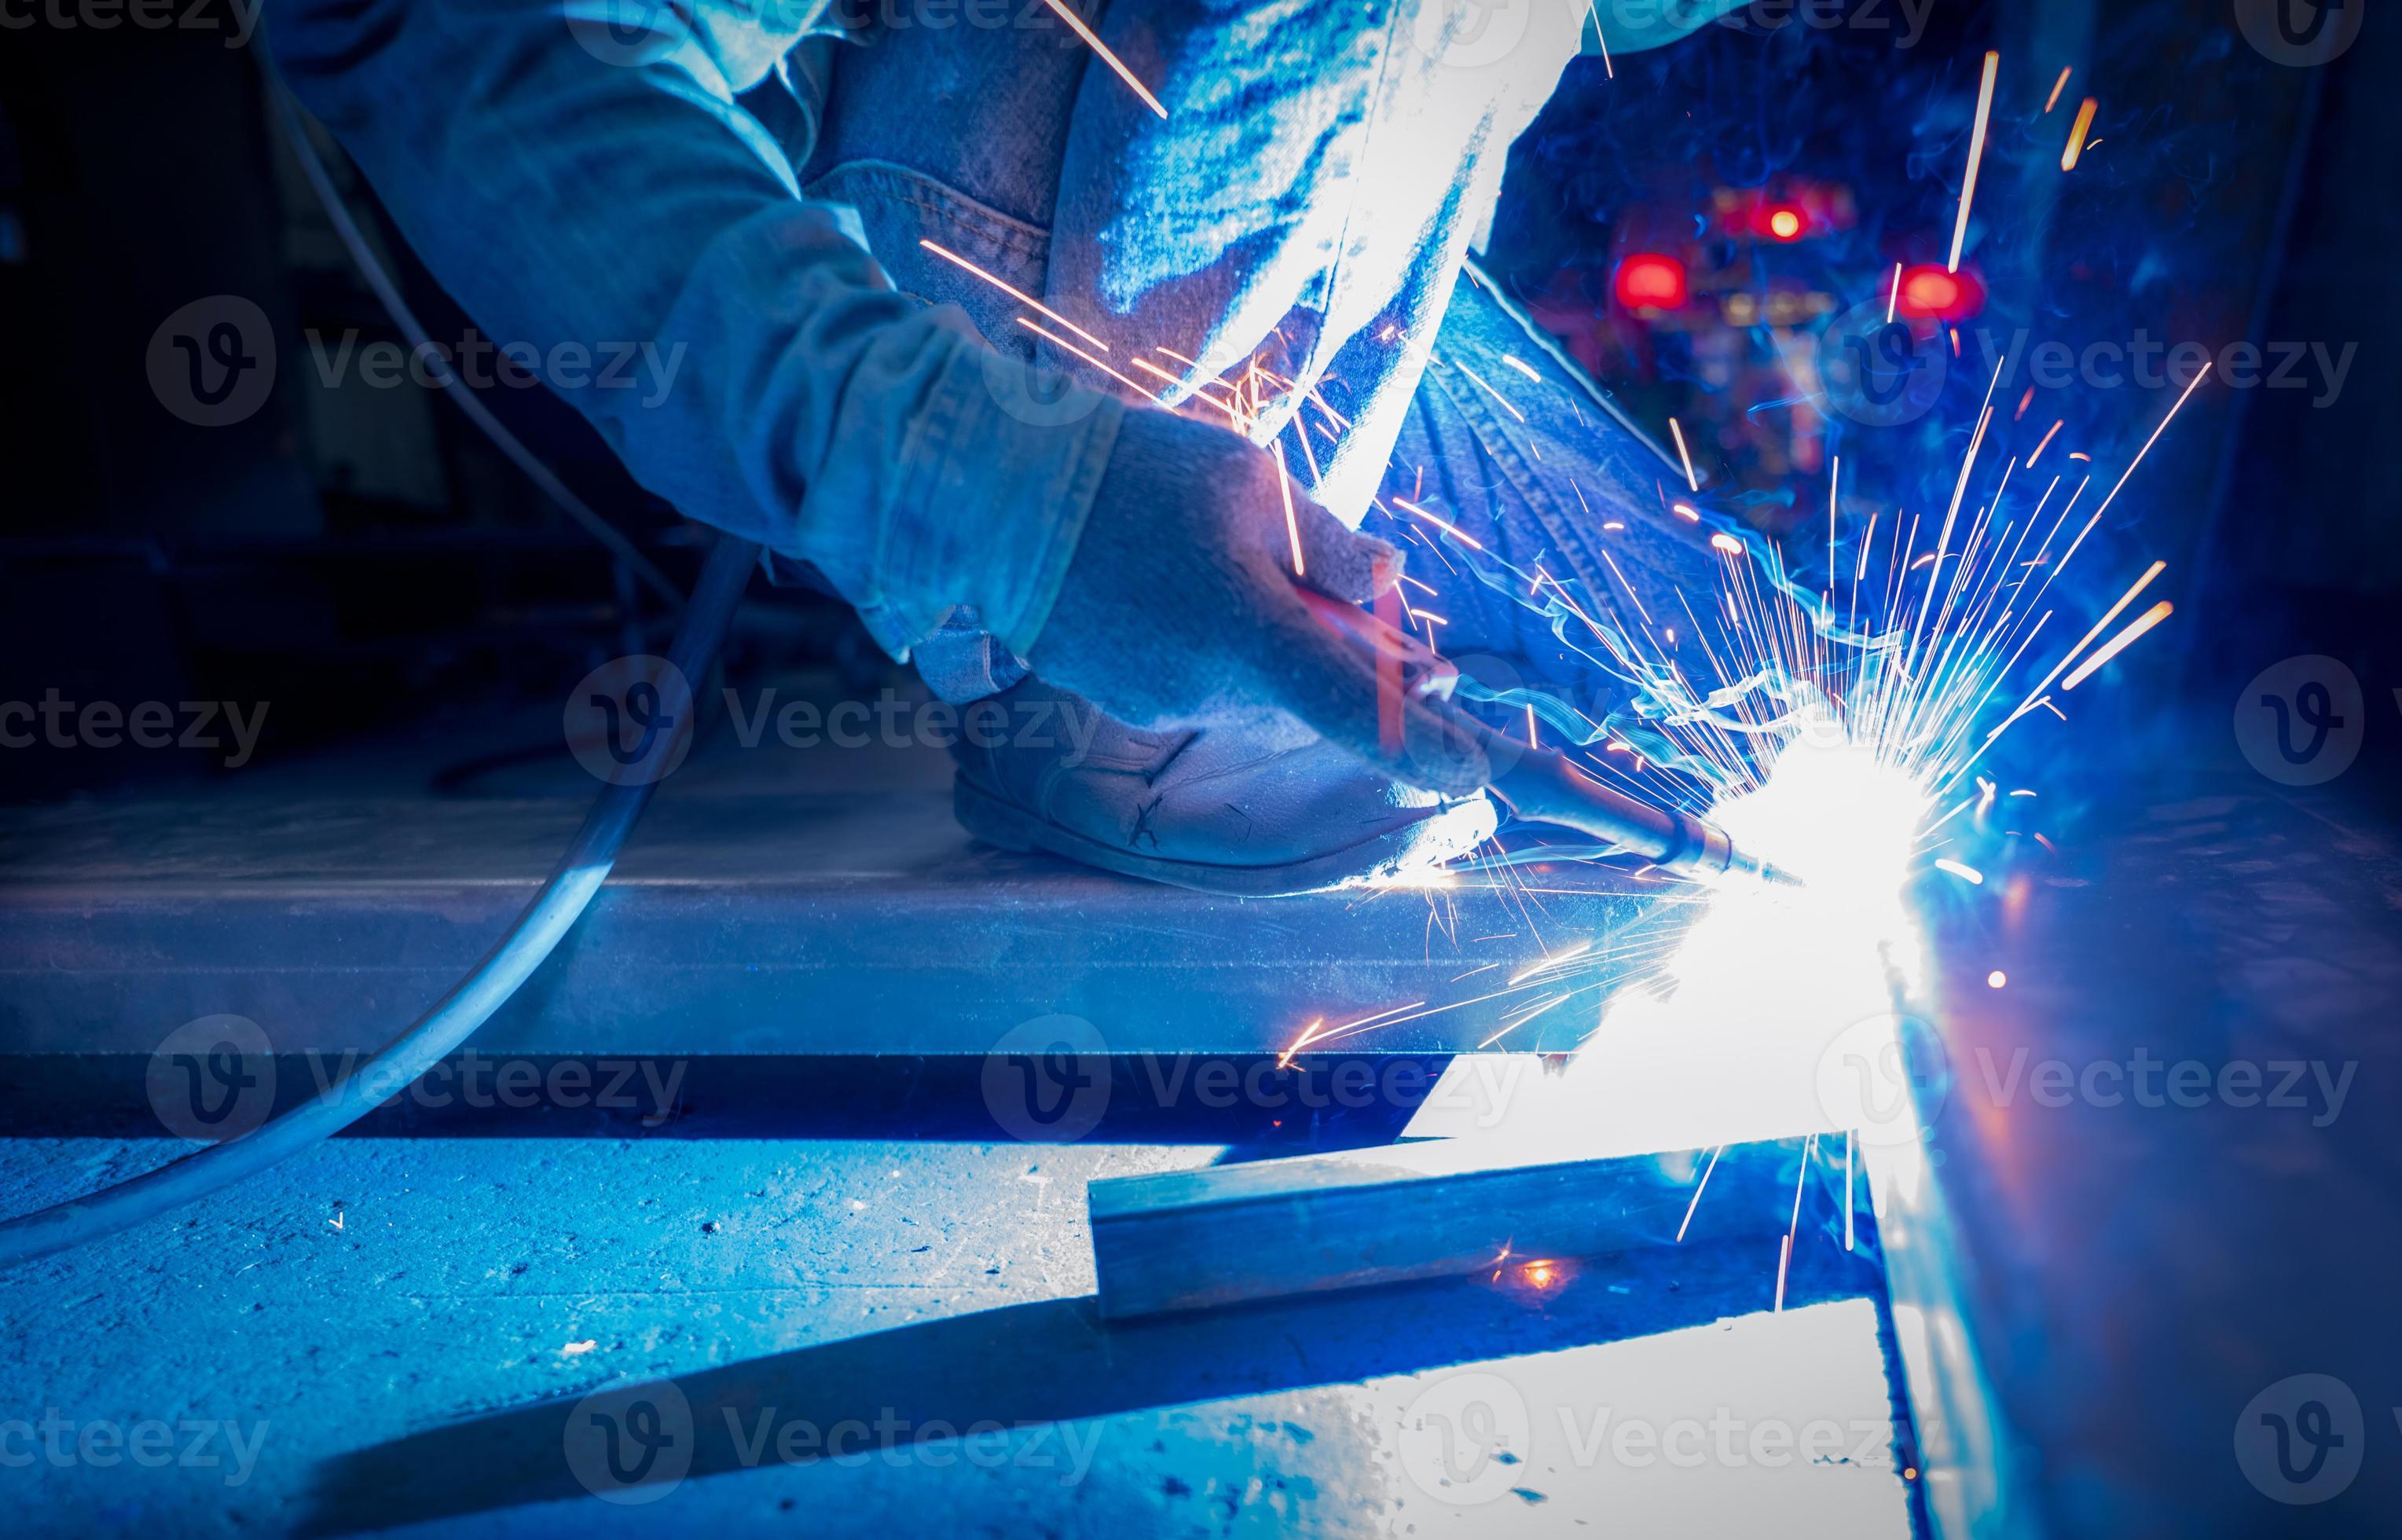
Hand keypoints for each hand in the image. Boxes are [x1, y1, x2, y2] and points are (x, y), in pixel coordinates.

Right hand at [1027, 408, 1490, 795]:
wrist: (996, 493)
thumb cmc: (1136, 470)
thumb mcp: (1254, 480)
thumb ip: (1333, 545)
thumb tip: (1391, 582)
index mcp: (1251, 627)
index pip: (1356, 710)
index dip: (1422, 746)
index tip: (1470, 768)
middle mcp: (1206, 686)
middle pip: (1301, 687)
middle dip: (1322, 646)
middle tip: (1313, 579)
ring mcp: (1157, 701)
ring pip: (1245, 683)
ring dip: (1250, 635)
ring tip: (1195, 551)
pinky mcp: (1118, 698)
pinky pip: (1190, 679)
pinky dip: (1195, 640)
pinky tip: (1154, 576)